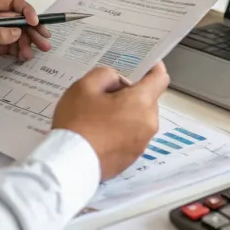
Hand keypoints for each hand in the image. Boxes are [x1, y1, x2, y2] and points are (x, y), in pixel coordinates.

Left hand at [0, 0, 51, 89]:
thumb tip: (17, 31)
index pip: (9, 4)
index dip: (26, 11)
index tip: (36, 23)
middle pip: (15, 20)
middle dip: (31, 30)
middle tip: (44, 42)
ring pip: (13, 35)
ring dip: (25, 43)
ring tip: (34, 54)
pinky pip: (6, 47)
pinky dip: (16, 51)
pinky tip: (23, 57)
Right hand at [52, 63, 169, 179]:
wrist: (69, 163)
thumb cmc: (77, 122)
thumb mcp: (85, 86)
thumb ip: (105, 75)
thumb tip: (117, 82)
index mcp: (141, 102)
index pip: (160, 78)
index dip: (153, 68)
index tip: (144, 65)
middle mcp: (148, 124)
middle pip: (148, 100)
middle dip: (132, 93)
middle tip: (107, 93)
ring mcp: (141, 143)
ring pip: (139, 119)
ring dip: (126, 113)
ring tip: (99, 115)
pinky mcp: (132, 158)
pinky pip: (132, 136)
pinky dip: (121, 131)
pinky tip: (100, 133)